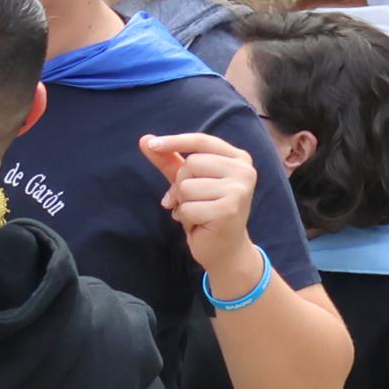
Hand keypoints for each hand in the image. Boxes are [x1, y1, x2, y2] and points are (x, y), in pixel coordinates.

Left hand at [139, 131, 262, 280]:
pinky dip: (186, 218)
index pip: (202, 141)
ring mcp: (239, 190)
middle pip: (190, 164)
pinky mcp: (228, 209)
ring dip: (184, 203)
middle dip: (181, 184)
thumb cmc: (207, 210)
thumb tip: (145, 139)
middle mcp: (244, 171)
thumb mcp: (188, 181)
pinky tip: (201, 224)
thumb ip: (169, 160)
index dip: (175, 141)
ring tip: (200, 212)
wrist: (225, 249)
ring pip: (186, 186)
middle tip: (195, 200)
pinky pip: (187, 207)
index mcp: (238, 159)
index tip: (152, 144)